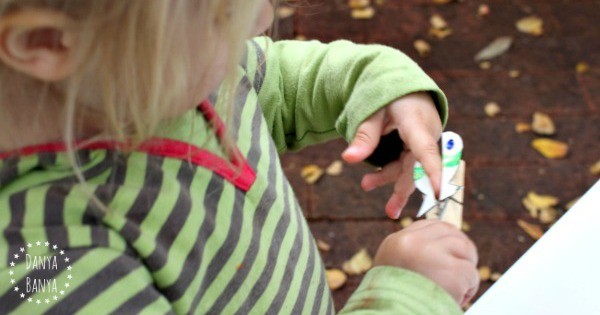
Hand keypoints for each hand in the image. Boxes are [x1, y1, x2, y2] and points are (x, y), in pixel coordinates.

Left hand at [341, 92, 442, 218]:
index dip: (432, 173)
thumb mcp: (372, 111)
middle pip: (416, 167)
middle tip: (390, 212)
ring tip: (365, 185)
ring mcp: (424, 141)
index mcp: (417, 123)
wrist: (403, 85)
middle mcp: (426, 134)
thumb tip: (348, 159)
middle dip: (402, 189)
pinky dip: (391, 173)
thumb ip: (364, 135)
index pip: (426, 151)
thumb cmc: (388, 94)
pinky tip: (372, 180)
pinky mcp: (419, 146)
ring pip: (409, 168)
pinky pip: (407, 164)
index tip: (438, 193)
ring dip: (389, 179)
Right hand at [374, 220, 478, 306]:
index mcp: (397, 242)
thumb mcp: (394, 270)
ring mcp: (432, 254)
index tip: (452, 252)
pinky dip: (470, 289)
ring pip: (465, 250)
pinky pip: (472, 274)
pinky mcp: (451, 272)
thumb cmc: (396, 302)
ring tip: (459, 289)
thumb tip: (440, 244)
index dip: (447, 237)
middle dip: (463, 251)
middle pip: (451, 234)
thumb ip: (413, 254)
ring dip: (467, 270)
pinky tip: (458, 299)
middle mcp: (413, 243)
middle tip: (463, 270)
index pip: (431, 225)